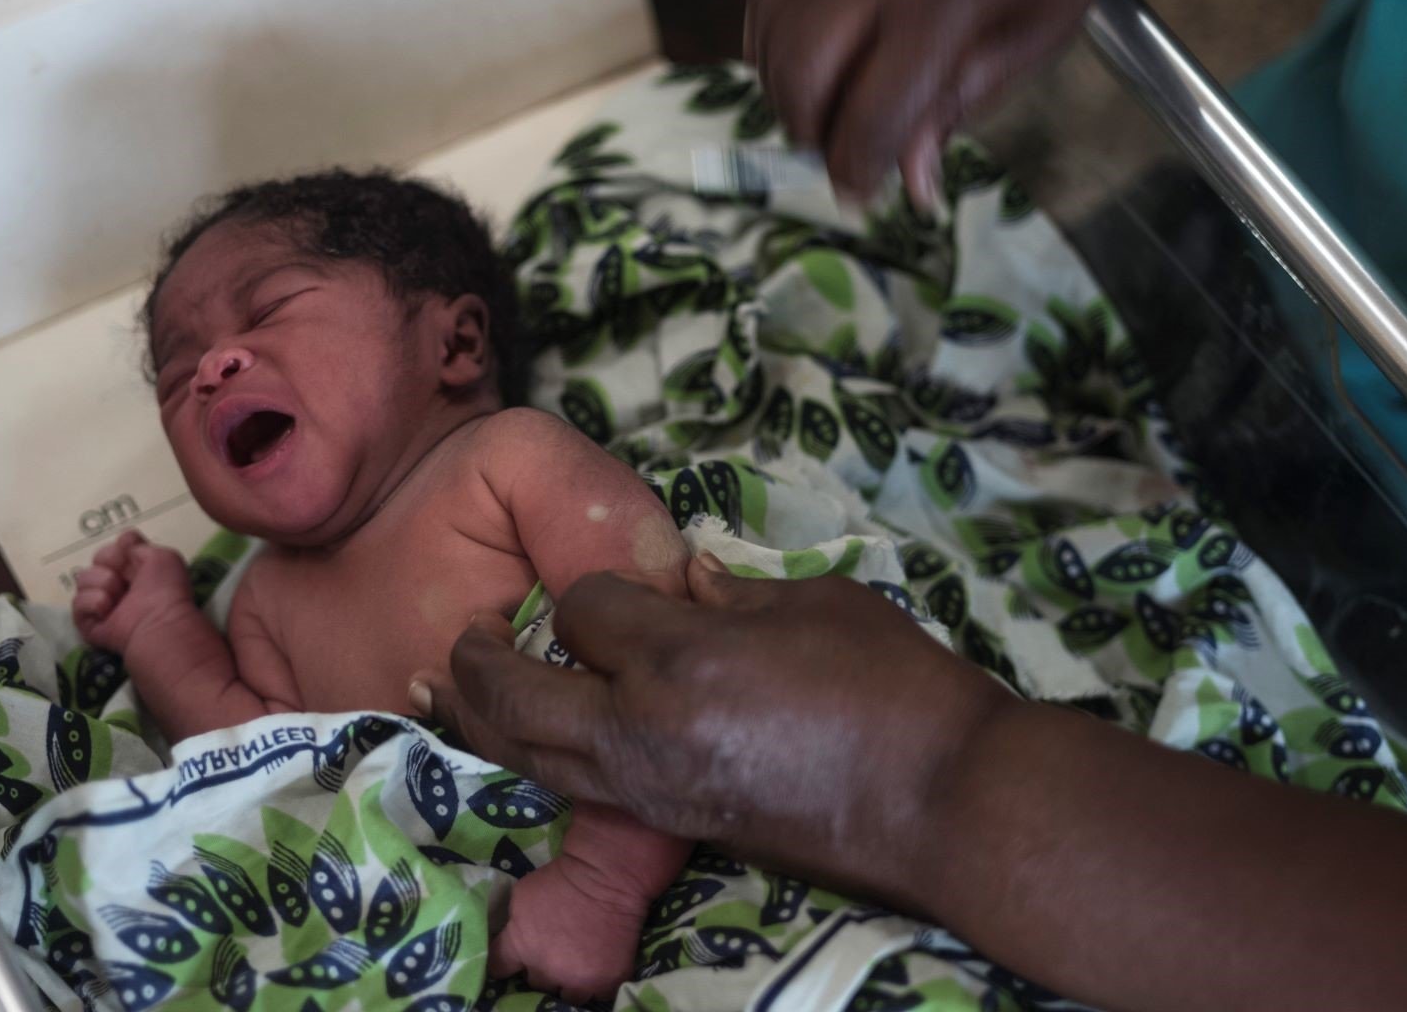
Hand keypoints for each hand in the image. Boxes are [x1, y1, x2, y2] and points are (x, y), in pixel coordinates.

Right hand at [70, 530, 203, 653]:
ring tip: (117, 598)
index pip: (111, 550)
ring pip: (82, 579)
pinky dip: (92, 603)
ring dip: (102, 584)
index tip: (129, 556)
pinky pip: (76, 603)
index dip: (118, 551)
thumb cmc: (164, 590)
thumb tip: (121, 542)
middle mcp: (116, 585)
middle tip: (125, 581)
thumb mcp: (161, 556)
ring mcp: (101, 604)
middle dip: (108, 566)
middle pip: (95, 560)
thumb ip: (137, 543)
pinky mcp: (88, 622)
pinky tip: (106, 610)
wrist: (157, 622)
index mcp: (133, 571)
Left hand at [412, 555, 1015, 902]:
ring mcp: (652, 787)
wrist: (944, 802)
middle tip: (462, 638)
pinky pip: (578, 789)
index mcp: (679, 656)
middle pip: (519, 696)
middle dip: (480, 663)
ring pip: (533, 757)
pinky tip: (542, 740)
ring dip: (491, 721)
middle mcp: (643, 728)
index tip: (618, 582)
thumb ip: (738, 593)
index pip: (583, 608)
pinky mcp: (674, 824)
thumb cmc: (896, 687)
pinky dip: (544, 759)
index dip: (593, 588)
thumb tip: (692, 587)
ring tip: (465, 692)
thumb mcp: (817, 602)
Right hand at [746, 0, 1147, 203]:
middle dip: (812, 132)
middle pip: (800, 78)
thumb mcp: (1036, 31)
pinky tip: (806, 57)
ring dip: (786, 89)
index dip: (859, 170)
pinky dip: (773, 38)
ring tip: (828, 107)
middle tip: (843, 152)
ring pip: (769, 34)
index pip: (869, 115)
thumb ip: (961, 103)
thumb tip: (911, 179)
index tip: (861, 195)